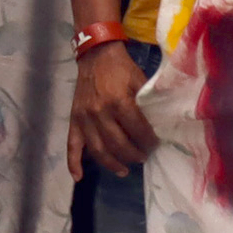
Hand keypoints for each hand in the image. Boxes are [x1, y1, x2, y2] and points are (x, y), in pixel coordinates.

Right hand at [65, 40, 156, 178]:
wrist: (96, 56)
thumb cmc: (121, 68)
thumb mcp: (140, 80)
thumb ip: (147, 101)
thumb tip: (161, 122)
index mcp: (119, 102)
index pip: (137, 130)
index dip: (148, 141)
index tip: (156, 145)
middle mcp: (99, 113)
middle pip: (117, 144)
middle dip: (133, 154)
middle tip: (143, 157)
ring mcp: (84, 119)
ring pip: (97, 150)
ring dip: (111, 164)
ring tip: (124, 170)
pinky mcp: (73, 120)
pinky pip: (71, 146)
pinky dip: (73, 163)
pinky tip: (78, 177)